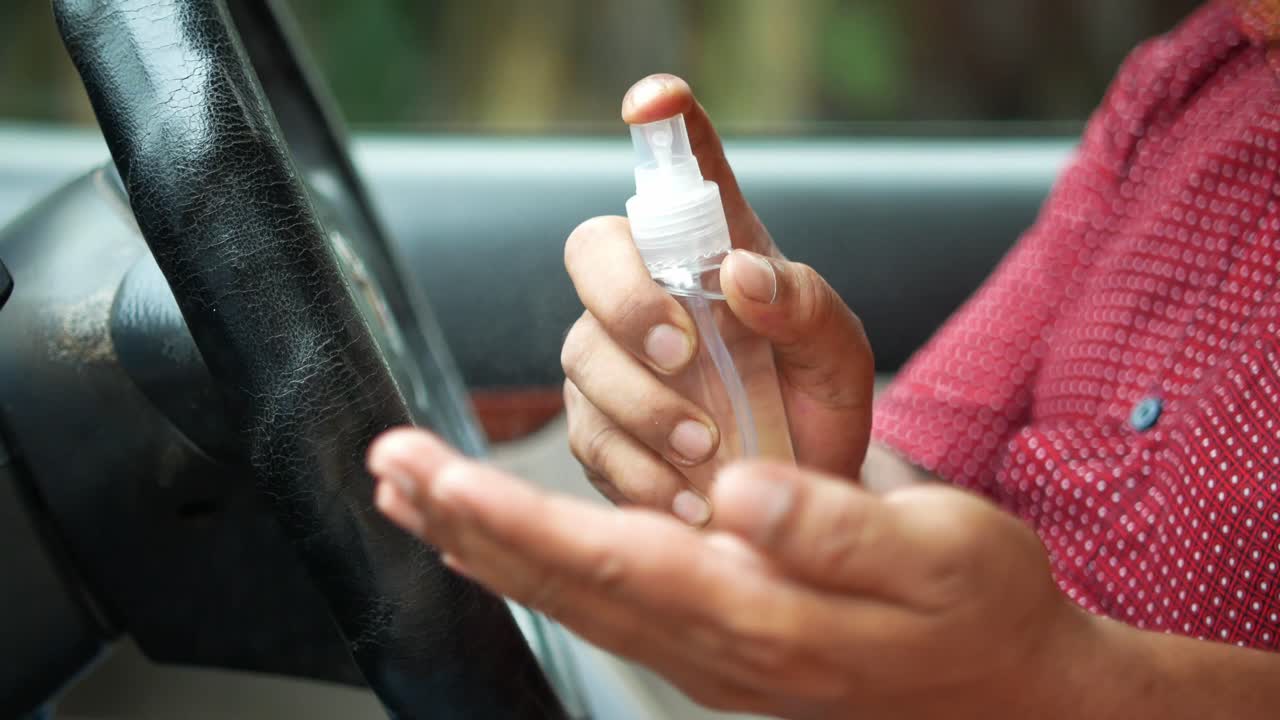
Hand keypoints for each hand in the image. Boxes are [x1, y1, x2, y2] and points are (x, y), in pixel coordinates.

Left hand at [367, 429, 1086, 719]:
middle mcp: (718, 646)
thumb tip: (740, 494)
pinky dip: (538, 571)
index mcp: (762, 614)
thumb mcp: (942, 555)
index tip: (432, 473)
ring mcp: (712, 658)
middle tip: (388, 466)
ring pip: (571, 601)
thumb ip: (837, 529)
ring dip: (484, 547)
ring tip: (416, 496)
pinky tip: (506, 549)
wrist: (1010, 690)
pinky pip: (603, 610)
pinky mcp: (718, 650)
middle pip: (563, 585)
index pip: (608, 562)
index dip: (510, 518)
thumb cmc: (981, 610)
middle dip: (464, 524)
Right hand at [562, 74, 873, 522]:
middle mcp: (650, 292)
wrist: (796, 506)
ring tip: (708, 448)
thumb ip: (804, 305)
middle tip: (681, 350)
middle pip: (593, 252)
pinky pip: (589, 441)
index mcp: (713, 252)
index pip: (682, 170)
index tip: (656, 100)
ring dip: (643, 405)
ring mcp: (612, 360)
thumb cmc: (815, 407)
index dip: (664, 125)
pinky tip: (688, 495)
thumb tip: (740, 272)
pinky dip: (637, 470)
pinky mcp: (597, 431)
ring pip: (584, 357)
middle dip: (625, 298)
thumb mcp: (838, 356)